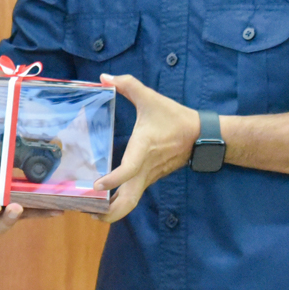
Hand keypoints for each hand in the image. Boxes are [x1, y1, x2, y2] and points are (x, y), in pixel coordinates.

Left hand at [94, 73, 200, 222]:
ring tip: (90, 212)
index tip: (96, 185)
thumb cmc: (174, 117)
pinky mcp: (150, 179)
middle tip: (87, 212)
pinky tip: (104, 202)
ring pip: (131, 203)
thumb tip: (104, 77)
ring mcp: (148, 177)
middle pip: (129, 202)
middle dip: (109, 212)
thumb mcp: (151, 98)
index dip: (113, 180)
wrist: (202, 136)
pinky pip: (134, 195)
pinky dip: (119, 203)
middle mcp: (145, 168)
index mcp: (143, 148)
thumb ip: (128, 85)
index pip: (128, 170)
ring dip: (112, 212)